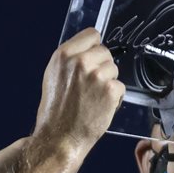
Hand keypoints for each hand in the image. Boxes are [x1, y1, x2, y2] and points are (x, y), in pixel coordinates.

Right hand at [33, 27, 124, 151]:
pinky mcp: (110, 90)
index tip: (93, 58)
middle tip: (90, 86)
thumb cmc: (56, 111)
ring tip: (94, 98)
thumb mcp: (53, 76)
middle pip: (105, 52)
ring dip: (109, 83)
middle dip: (102, 67)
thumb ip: (70, 60)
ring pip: (114, 69)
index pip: (92, 34)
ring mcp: (96, 75)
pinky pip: (120, 86)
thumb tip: (88, 48)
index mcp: (63, 55)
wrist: (59, 137)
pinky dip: (115, 98)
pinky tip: (101, 106)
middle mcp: (79, 62)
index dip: (94, 48)